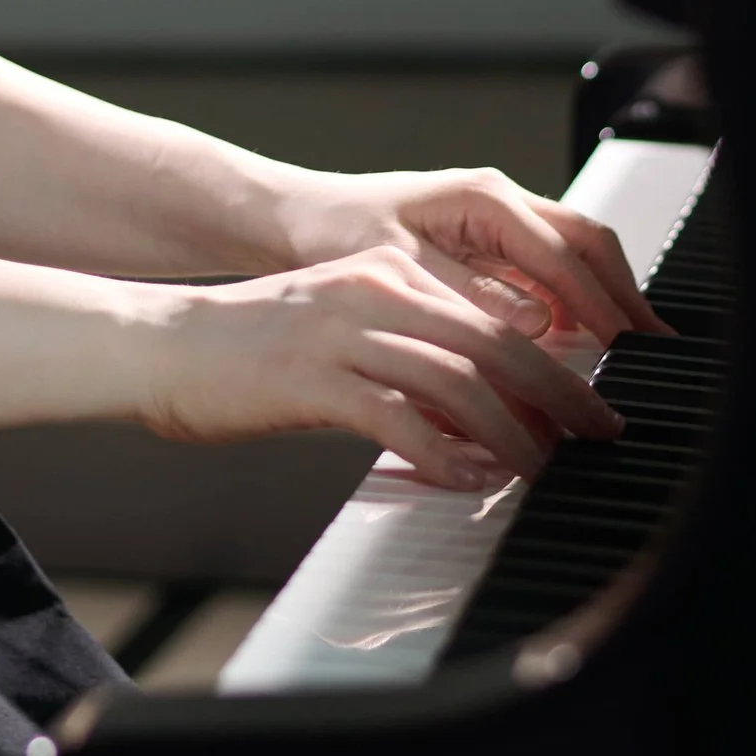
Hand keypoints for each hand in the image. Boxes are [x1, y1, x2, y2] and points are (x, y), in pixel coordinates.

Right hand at [132, 245, 629, 489]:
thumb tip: (474, 408)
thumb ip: (405, 359)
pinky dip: (443, 454)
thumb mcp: (339, 332)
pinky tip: (468, 478)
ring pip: (457, 380)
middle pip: (493, 342)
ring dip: (512, 431)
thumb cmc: (245, 352)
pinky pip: (398, 417)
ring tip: (543, 467)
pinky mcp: (311, 379)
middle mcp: (373, 294)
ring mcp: (342, 334)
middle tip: (597, 432)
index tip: (588, 400)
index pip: (493, 317)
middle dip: (557, 392)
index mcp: (386, 277)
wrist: (158, 345)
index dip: (552, 360)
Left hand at [275, 164, 668, 350]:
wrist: (291, 220)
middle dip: (624, 293)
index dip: (603, 304)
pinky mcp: (483, 244)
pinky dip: (569, 303)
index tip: (629, 346)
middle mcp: (498, 202)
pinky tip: (576, 343)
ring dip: (601, 299)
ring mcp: (494, 222)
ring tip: (628, 350)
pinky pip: (543, 271)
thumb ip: (467, 295)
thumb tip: (533, 324)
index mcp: (484, 199)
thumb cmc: (330, 234)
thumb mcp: (396, 268)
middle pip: (587, 245)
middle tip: (653, 346)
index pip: (566, 255)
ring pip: (572, 256)